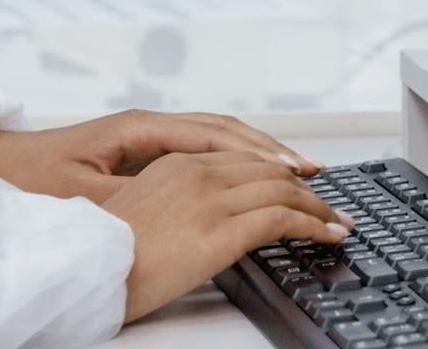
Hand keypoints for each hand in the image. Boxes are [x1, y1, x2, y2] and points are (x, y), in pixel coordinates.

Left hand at [0, 109, 319, 202]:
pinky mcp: (139, 152)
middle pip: (222, 130)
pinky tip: (251, 175)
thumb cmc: (32, 180)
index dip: (258, 153)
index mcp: (137, 129)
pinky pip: (198, 149)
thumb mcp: (81, 195)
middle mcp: (146, 125)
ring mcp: (144, 136)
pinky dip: (231, 158)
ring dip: (255, 151)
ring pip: (214, 137)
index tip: (294, 170)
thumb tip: (174, 199)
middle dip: (269, 149)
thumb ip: (129, 196)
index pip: (213, 136)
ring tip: (296, 170)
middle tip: (312, 171)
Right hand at [104, 152, 351, 323]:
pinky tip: (328, 234)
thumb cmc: (108, 250)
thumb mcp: (142, 208)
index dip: (277, 169)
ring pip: (281, 189)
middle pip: (266, 169)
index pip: (241, 158)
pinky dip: (313, 225)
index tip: (298, 183)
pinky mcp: (221, 231)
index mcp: (174, 164)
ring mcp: (209, 199)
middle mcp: (195, 172)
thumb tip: (206, 213)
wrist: (91, 268)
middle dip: (304, 186)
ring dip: (316, 206)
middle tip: (328, 204)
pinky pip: (282, 220)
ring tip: (336, 222)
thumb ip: (176, 198)